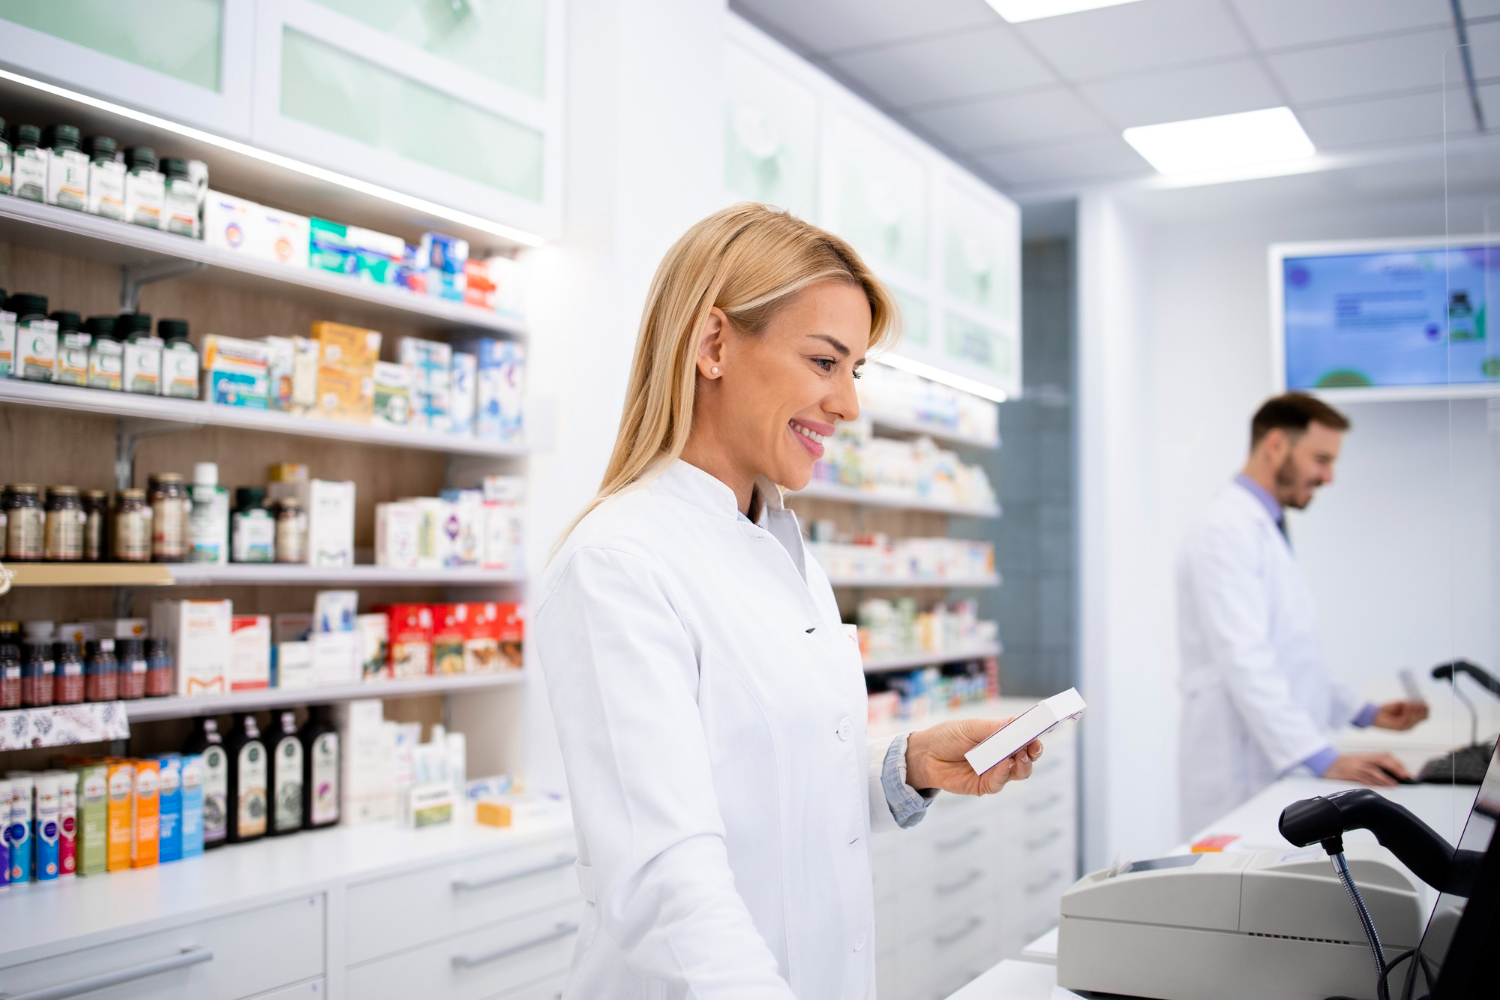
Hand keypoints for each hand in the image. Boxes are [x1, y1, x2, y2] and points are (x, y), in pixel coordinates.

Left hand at [905, 718, 1042, 796]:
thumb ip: (993, 728)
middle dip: (1033, 751)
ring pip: (1019, 772)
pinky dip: (1004, 773)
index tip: (1045, 729)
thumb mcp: (970, 727)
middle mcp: (1002, 755)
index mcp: (1000, 737)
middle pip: (1027, 757)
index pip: (1024, 737)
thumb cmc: (947, 737)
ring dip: (1022, 764)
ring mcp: (994, 771)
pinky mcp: (984, 785)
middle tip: (1033, 746)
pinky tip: (1004, 765)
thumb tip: (1015, 722)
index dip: (1035, 734)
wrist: (924, 755)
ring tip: (1019, 756)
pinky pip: (999, 782)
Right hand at [1323, 752, 1409, 785]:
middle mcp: (1362, 759)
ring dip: (1386, 778)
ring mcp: (1356, 766)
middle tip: (1404, 775)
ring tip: (1394, 784)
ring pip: (1374, 770)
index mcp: (1365, 756)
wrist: (1325, 763)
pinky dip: (1373, 782)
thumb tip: (1387, 775)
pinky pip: (1364, 778)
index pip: (1384, 755)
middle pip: (1382, 760)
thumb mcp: (1357, 762)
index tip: (1404, 770)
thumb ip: (1370, 766)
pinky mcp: (1350, 773)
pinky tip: (1379, 786)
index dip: (1396, 762)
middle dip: (1395, 767)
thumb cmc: (1341, 764)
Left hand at [1373, 700, 1428, 730]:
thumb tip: (1421, 700)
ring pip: (1416, 718)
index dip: (1425, 707)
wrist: (1374, 715)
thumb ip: (1411, 703)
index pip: (1425, 715)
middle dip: (1421, 708)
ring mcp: (1407, 727)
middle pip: (1424, 716)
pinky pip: (1407, 719)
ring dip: (1414, 708)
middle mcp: (1412, 724)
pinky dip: (1408, 711)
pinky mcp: (1400, 727)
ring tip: (1409, 702)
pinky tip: (1405, 705)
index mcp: (1413, 719)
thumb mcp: (1402, 704)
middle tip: (1416, 701)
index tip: (1422, 699)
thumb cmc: (1387, 709)